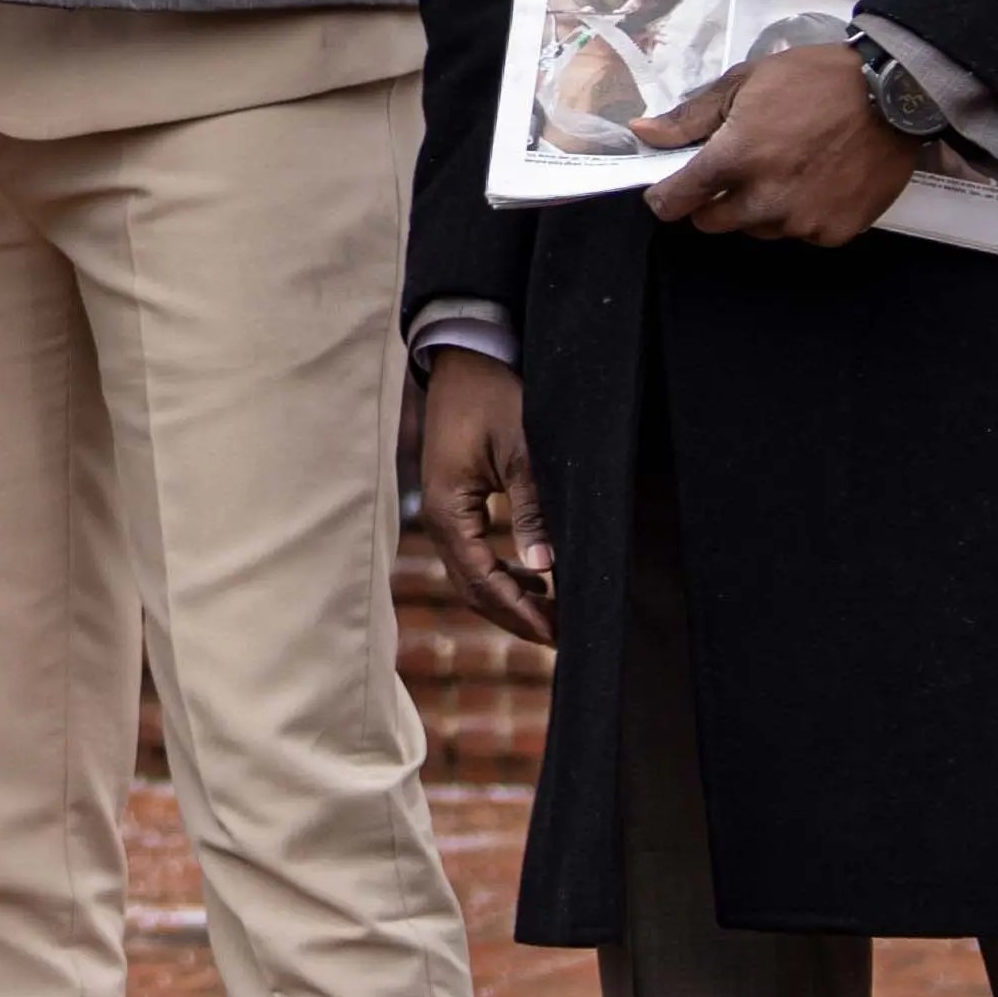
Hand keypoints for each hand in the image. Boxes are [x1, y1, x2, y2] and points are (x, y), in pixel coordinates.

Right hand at [416, 351, 552, 646]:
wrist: (464, 358)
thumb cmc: (493, 396)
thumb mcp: (521, 449)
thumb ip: (532, 508)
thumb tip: (545, 566)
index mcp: (447, 510)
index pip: (483, 580)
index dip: (520, 612)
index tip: (557, 634)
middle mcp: (437, 518)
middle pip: (472, 588)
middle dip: (516, 616)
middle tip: (561, 638)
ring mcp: (441, 511)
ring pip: (472, 575)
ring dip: (510, 598)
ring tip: (553, 615)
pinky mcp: (453, 502)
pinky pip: (474, 553)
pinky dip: (503, 573)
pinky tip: (534, 577)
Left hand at [636, 44, 915, 247]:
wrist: (894, 94)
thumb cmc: (815, 80)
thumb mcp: (746, 82)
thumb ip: (691, 117)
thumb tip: (642, 133)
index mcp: (733, 159)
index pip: (674, 202)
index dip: (666, 195)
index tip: (674, 185)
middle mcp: (763, 200)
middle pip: (711, 223)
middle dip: (714, 200)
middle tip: (741, 166)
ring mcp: (800, 221)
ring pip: (757, 229)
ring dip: (759, 208)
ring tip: (788, 167)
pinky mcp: (834, 233)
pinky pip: (801, 234)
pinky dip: (801, 214)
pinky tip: (819, 181)